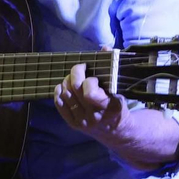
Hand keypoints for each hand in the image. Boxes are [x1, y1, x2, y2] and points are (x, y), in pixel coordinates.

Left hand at [53, 61, 178, 169]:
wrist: (116, 131)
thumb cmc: (117, 105)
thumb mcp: (119, 88)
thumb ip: (111, 68)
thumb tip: (104, 47)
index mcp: (107, 107)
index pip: (89, 92)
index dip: (89, 80)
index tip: (93, 76)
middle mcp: (93, 117)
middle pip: (74, 89)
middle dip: (75, 73)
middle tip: (80, 68)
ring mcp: (82, 122)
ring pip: (65, 95)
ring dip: (66, 81)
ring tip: (72, 77)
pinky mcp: (73, 124)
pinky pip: (60, 105)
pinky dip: (59, 92)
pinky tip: (62, 86)